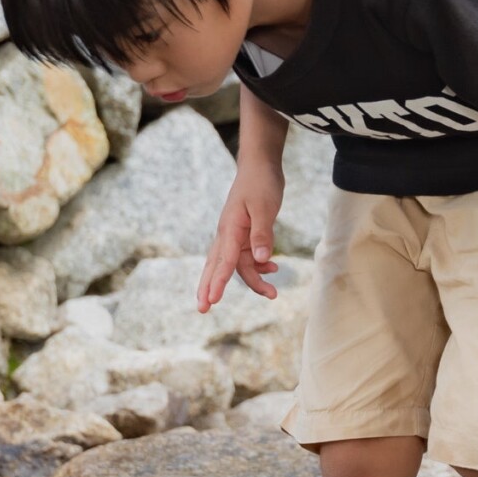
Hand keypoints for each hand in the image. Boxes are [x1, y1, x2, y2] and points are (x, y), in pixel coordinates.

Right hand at [197, 166, 283, 311]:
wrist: (260, 166)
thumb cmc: (261, 184)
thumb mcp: (265, 208)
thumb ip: (262, 233)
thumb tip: (261, 258)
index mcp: (230, 229)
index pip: (223, 261)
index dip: (218, 282)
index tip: (212, 300)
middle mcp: (228, 235)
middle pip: (215, 266)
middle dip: (210, 288)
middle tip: (203, 309)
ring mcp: (235, 236)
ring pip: (237, 266)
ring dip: (253, 280)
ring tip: (273, 294)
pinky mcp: (244, 235)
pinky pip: (248, 257)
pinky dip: (259, 266)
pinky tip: (274, 268)